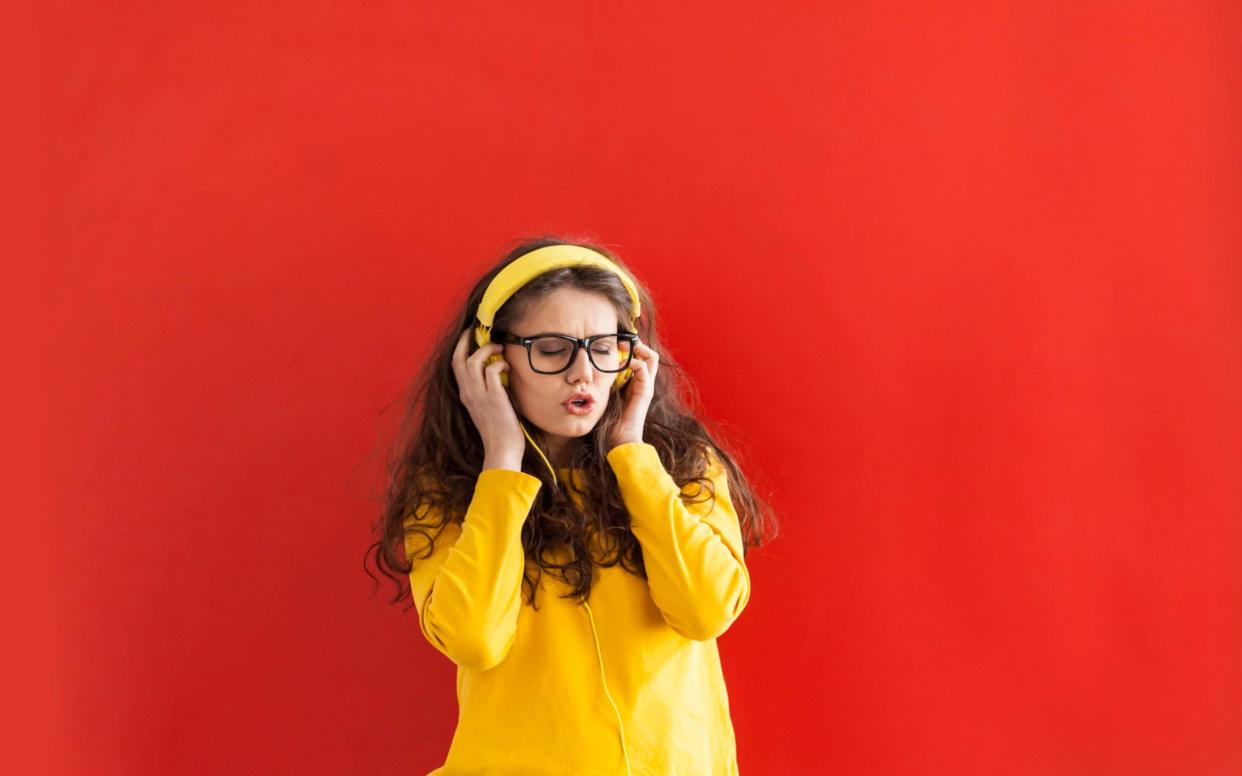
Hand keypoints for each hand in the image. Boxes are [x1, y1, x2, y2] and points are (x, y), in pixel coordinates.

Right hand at [453, 327, 524, 461]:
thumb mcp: (487, 407)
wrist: (501, 450)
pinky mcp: (493, 397)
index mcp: (466, 395)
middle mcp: (468, 393)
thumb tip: (496, 372)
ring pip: (473, 360)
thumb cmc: (499, 431)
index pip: (456, 365)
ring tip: (499, 349)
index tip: (470, 336)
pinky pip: (491, 370)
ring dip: (487, 349)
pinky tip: (507, 367)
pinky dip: (499, 363)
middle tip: (479, 330)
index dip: (461, 347)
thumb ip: (486, 390)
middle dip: (467, 340)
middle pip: (458, 359)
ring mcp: (479, 395)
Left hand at [608, 339, 658, 449]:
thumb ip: (605, 382)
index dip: (632, 347)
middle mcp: (644, 382)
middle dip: (637, 344)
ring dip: (638, 349)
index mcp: (636, 383)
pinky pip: (644, 370)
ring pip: (652, 358)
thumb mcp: (607, 394)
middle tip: (621, 343)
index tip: (616, 344)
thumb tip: (590, 369)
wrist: (621, 439)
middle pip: (650, 355)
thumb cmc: (611, 420)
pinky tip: (622, 365)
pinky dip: (634, 363)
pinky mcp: (645, 392)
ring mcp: (646, 387)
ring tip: (623, 348)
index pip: (642, 357)